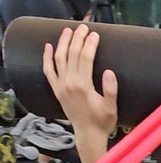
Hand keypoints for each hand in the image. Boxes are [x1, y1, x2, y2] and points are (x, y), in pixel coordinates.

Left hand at [43, 24, 117, 149]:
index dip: (90, 43)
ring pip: (59, 58)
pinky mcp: (57, 90)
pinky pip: (48, 71)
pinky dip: (47, 58)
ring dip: (63, 42)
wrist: (88, 135)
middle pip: (71, 53)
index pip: (85, 57)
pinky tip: (48, 47)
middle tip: (83, 26)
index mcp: (82, 86)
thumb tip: (109, 72)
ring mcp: (61, 86)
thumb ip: (110, 90)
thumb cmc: (102, 123)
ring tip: (68, 30)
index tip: (95, 34)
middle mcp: (69, 83)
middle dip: (78, 38)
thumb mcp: (111, 108)